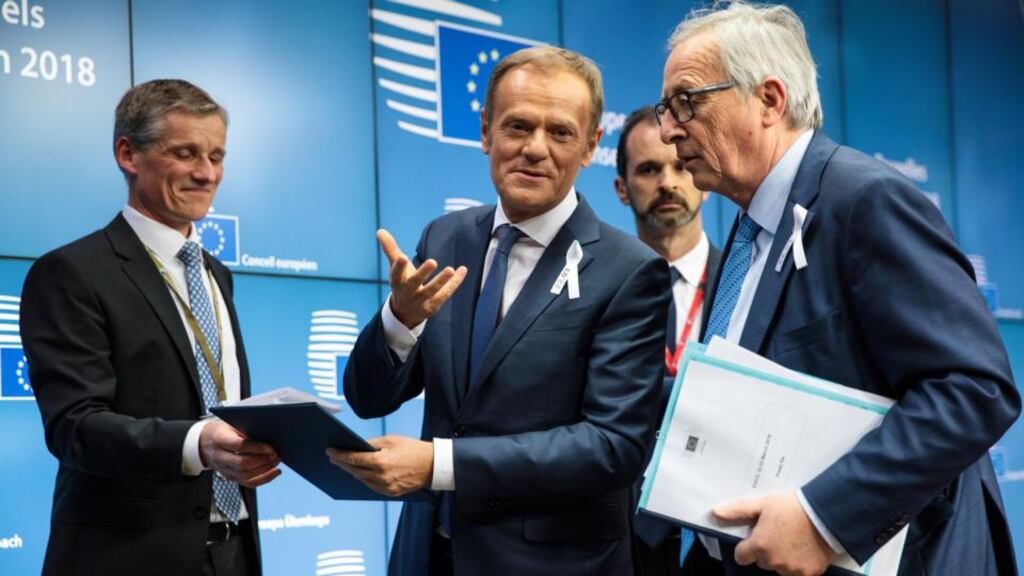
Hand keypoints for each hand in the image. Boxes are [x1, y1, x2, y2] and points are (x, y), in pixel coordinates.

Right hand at [199, 420, 280, 487]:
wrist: (204, 442)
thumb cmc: (221, 430)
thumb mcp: (230, 423)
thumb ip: (246, 428)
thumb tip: (269, 433)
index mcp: (219, 439)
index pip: (239, 446)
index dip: (257, 447)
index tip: (271, 447)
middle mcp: (219, 457)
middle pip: (242, 464)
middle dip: (262, 460)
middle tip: (276, 454)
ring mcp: (224, 469)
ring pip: (246, 475)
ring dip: (265, 470)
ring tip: (276, 461)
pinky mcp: (230, 477)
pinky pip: (248, 483)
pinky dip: (264, 479)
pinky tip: (274, 472)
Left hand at [326, 435, 433, 496]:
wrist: (432, 465)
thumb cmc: (413, 449)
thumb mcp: (391, 440)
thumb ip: (372, 444)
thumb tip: (357, 447)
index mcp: (381, 461)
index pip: (353, 458)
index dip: (339, 455)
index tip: (329, 451)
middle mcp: (381, 476)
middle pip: (354, 470)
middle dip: (342, 463)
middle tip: (332, 458)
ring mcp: (385, 486)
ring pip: (361, 480)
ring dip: (351, 472)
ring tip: (343, 465)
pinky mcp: (390, 493)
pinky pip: (371, 486)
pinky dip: (363, 479)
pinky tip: (359, 473)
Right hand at [378, 229, 466, 328]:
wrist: (405, 314)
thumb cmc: (402, 283)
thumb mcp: (395, 268)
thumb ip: (390, 249)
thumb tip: (380, 231)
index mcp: (397, 282)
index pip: (395, 275)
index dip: (398, 267)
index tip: (403, 257)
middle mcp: (407, 293)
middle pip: (414, 284)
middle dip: (422, 274)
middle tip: (433, 262)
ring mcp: (420, 302)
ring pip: (431, 292)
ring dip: (441, 281)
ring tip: (450, 269)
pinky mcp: (432, 307)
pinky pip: (445, 294)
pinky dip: (454, 283)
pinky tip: (462, 270)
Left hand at [713, 492, 835, 575]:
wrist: (827, 514)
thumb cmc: (793, 507)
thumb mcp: (763, 504)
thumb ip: (738, 511)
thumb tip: (715, 513)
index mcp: (759, 546)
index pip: (742, 556)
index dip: (747, 546)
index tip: (756, 536)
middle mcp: (773, 561)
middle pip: (762, 561)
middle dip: (766, 550)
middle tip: (779, 533)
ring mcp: (791, 570)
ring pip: (779, 568)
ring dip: (783, 558)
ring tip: (794, 539)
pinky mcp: (808, 574)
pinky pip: (797, 572)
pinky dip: (799, 564)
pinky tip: (805, 548)